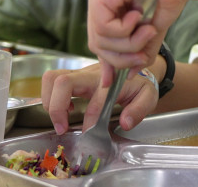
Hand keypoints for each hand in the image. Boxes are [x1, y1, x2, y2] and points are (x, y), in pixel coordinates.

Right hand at [41, 63, 158, 133]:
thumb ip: (139, 109)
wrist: (136, 64)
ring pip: (52, 78)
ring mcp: (79, 73)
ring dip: (49, 100)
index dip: (91, 119)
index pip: (95, 98)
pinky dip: (51, 96)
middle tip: (61, 128)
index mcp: (110, 80)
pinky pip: (52, 80)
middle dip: (56, 107)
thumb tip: (124, 123)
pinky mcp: (73, 76)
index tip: (90, 134)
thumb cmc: (140, 83)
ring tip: (60, 119)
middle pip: (62, 81)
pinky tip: (66, 109)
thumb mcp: (148, 95)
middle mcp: (90, 74)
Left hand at [87, 0, 190, 84]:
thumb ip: (139, 49)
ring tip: (148, 30)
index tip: (113, 82)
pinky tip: (139, 13)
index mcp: (109, 5)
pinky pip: (104, 28)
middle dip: (121, 57)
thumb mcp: (153, 30)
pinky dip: (125, 30)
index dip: (107, 63)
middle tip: (143, 58)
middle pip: (97, 44)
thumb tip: (129, 73)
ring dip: (129, 44)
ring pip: (100, 39)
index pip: (100, 41)